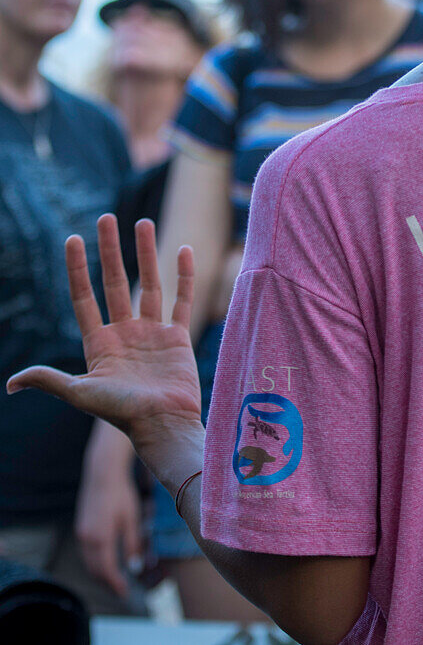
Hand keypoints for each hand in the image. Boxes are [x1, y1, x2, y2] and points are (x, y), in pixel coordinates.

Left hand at [7, 214, 203, 486]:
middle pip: (115, 282)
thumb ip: (51, 379)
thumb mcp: (81, 393)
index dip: (77, 269)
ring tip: (143, 222)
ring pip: (149, 283)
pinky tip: (183, 249)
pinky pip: (181, 299)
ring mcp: (152, 334)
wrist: (164, 426)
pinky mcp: (177, 337)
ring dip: (146, 253)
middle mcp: (125, 334)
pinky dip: (184, 275)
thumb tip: (12, 383)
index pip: (85, 297)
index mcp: (99, 344)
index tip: (73, 239)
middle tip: (107, 218)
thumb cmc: (122, 413)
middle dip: (110, 250)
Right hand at [75, 458, 143, 596]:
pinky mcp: (80, 527)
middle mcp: (87, 538)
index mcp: (101, 537)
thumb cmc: (121, 494)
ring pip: (88, 563)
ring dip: (100, 574)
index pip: (107, 570)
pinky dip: (94, 562)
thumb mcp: (132, 519)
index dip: (115, 584)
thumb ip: (132, 544)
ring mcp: (81, 533)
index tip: (125, 592)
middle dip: (107, 582)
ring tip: (114, 578)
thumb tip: (134, 567)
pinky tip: (105, 561)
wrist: (103, 473)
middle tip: (121, 588)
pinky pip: (85, 553)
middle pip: (95, 570)